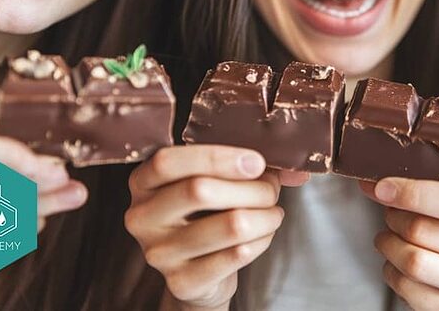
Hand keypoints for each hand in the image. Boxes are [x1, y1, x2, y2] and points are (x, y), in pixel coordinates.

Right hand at [125, 145, 306, 310]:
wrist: (201, 273)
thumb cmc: (207, 213)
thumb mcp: (215, 180)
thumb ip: (247, 166)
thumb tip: (295, 170)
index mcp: (143, 182)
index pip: (168, 162)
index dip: (216, 157)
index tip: (255, 161)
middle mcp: (142, 217)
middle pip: (200, 190)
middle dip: (251, 187)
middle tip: (271, 190)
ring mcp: (159, 253)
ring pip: (229, 224)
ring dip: (265, 215)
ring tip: (272, 213)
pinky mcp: (182, 282)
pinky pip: (236, 255)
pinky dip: (261, 241)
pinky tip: (263, 235)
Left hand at [361, 177, 438, 309]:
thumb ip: (427, 194)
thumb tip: (374, 185)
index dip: (413, 193)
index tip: (382, 187)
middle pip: (423, 231)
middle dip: (394, 218)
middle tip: (390, 214)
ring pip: (413, 262)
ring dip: (388, 245)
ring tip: (388, 238)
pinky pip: (407, 288)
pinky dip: (390, 271)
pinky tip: (395, 264)